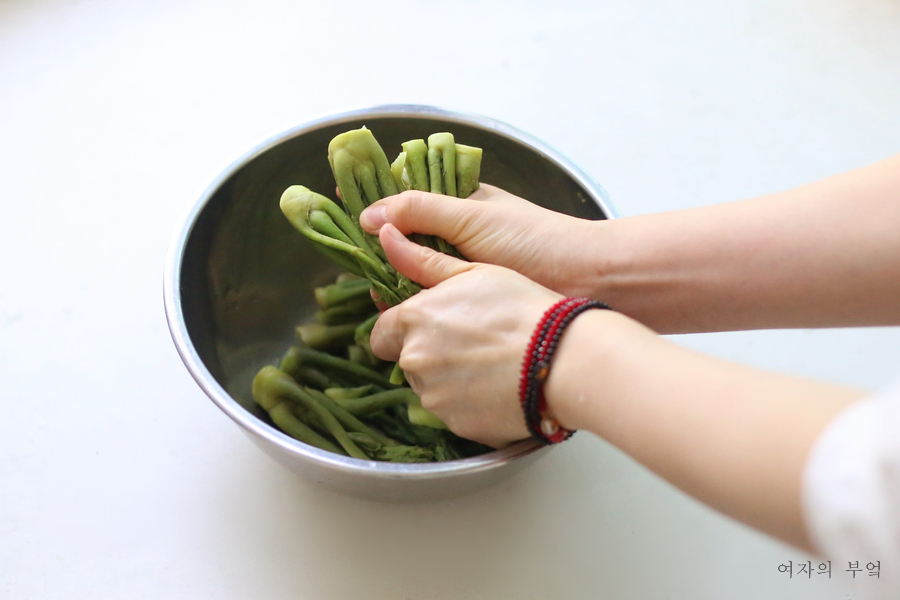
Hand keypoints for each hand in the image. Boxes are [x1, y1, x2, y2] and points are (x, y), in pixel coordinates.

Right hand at [359, 184, 604, 297]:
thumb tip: (368, 215)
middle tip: (358, 262)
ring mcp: (462, 269)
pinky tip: (397, 310)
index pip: (406, 197)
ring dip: (393, 281)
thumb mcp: (471, 215)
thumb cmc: (532, 239)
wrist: (583, 280)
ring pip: (412, 272)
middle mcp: (456, 235)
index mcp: (458, 204)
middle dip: (379, 250)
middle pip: (403, 239)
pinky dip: (412, 303)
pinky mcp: (469, 300)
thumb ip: (420, 210)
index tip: (343, 204)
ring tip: (379, 293)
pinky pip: (430, 299)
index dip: (376, 202)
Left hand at [370, 223, 562, 446]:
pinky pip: (455, 413)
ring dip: (450, 379)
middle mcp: (416, 361)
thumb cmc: (521, 308)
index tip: (429, 326)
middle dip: (429, 353)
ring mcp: (435, 398)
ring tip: (490, 364)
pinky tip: (500, 386)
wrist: (563, 358)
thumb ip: (421, 260)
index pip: (381, 333)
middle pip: (408, 361)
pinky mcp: (457, 424)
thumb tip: (385, 236)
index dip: (402, 330)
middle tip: (471, 342)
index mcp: (414, 320)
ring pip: (431, 389)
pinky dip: (471, 403)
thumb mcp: (474, 272)